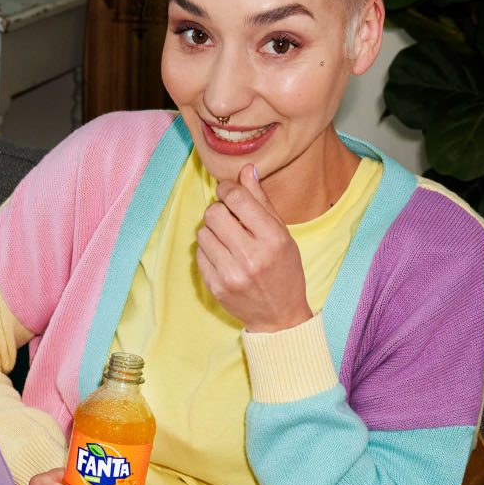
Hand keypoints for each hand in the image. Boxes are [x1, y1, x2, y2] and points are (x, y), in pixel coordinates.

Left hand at [196, 164, 312, 332]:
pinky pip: (199, 253)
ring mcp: (232, 274)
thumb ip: (261, 201)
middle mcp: (252, 256)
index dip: (227, 189)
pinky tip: (224, 257)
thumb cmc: (284, 269)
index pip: (237, 198)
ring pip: (203, 232)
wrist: (279, 315)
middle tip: (228, 217)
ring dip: (212, 231)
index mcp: (273, 238)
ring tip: (228, 240)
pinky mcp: (216, 286)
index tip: (227, 191)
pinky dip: (209, 250)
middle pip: (214, 213)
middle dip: (218, 210)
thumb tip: (246, 169)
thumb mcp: (281, 233)